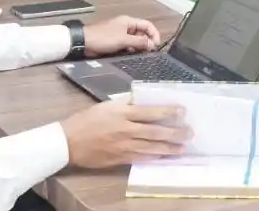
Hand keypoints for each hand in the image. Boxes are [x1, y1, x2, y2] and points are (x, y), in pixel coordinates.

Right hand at [61, 102, 187, 167]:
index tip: (182, 111)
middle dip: (175, 133)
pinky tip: (164, 156)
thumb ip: (124, 102)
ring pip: (152, 147)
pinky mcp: (121, 158)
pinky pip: (142, 158)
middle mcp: (126, 130)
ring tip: (183, 148)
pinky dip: (154, 157)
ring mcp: (124, 146)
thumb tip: (140, 99)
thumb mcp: (105, 106)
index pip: (150, 112)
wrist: (69, 142)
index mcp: (123, 113)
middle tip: (189, 133)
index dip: (168, 112)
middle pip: (155, 131)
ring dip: (169, 148)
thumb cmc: (85, 120)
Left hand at [82, 15, 160, 56]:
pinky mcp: (115, 42)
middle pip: (142, 33)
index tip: (156, 46)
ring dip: (139, 47)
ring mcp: (120, 34)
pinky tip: (131, 55)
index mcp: (129, 21)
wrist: (84, 42)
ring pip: (135, 40)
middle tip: (149, 53)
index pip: (147, 25)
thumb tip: (153, 45)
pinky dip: (131, 49)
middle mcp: (126, 26)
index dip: (154, 34)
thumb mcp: (123, 40)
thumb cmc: (103, 38)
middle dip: (147, 42)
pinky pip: (127, 45)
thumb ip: (139, 42)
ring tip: (141, 55)